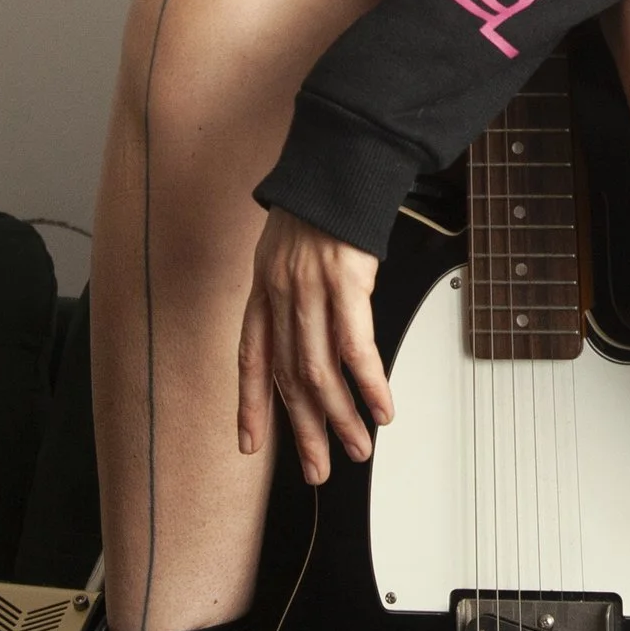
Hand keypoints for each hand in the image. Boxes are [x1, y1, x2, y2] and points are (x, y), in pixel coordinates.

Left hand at [237, 207, 390, 484]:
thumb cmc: (319, 205)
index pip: (249, 359)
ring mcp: (311, 292)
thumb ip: (288, 293)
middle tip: (316, 467)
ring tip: (355, 447)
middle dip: (302, 430)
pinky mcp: (346, 284)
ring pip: (319, 372)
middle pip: (287, 378)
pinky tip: (381, 408)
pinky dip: (369, 384)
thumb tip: (304, 331)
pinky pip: (356, 348)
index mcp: (263, 290)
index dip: (250, 405)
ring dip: (339, 417)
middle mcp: (281, 296)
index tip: (250, 444)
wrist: (340, 163)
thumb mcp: (285, 250)